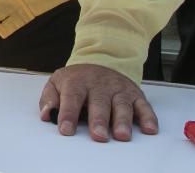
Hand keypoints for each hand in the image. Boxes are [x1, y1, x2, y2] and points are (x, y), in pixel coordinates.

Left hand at [39, 64, 157, 141]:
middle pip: (99, 102)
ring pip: (122, 104)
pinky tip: (149, 129)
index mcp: (77, 82)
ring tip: (121, 135)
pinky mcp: (134, 94)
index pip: (72, 98)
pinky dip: (148, 117)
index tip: (66, 130)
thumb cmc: (78, 79)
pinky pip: (143, 105)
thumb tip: (46, 114)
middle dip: (99, 120)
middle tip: (98, 135)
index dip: (68, 114)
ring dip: (123, 120)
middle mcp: (99, 85)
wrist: (101, 59)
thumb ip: (50, 98)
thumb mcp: (58, 82)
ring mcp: (118, 89)